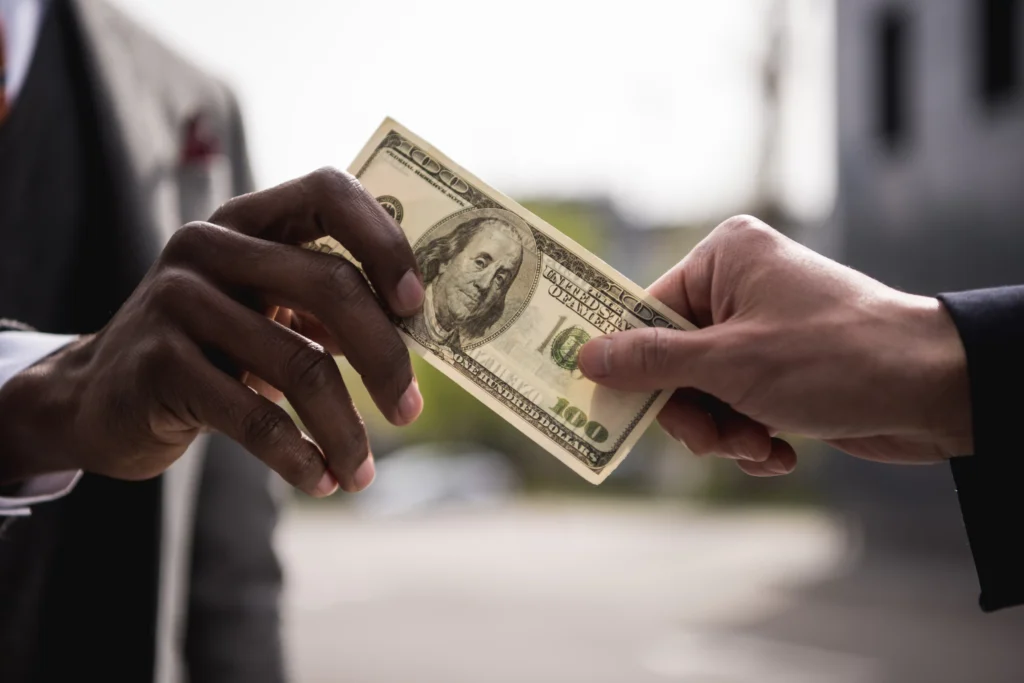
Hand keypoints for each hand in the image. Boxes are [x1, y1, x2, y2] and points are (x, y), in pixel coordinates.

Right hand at [0, 168, 423, 494]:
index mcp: (247, 220)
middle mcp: (209, 246)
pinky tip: (321, 480)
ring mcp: (178, 301)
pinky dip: (300, 457)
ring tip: (362, 472)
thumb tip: (416, 331)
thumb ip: (325, 305)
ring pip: (300, 365)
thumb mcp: (264, 310)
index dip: (384, 241)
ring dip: (345, 430)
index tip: (416, 305)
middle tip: (409, 410)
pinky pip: (254, 416)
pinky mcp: (159, 363)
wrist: (102, 396)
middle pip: (330, 285)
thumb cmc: (212, 349)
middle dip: (385, 357)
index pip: (329, 193)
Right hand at [578, 216, 971, 475]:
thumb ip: (652, 362)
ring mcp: (763, 328)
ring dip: (723, 430)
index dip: (630, 363)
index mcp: (725, 258)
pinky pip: (737, 403)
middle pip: (672, 358)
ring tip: (757, 447)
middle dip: (691, 410)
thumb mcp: (729, 363)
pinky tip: (777, 453)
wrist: (935, 390)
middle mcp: (740, 286)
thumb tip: (586, 358)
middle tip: (709, 441)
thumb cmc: (833, 358)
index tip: (610, 404)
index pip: (647, 311)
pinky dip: (750, 433)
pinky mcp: (783, 367)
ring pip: (704, 390)